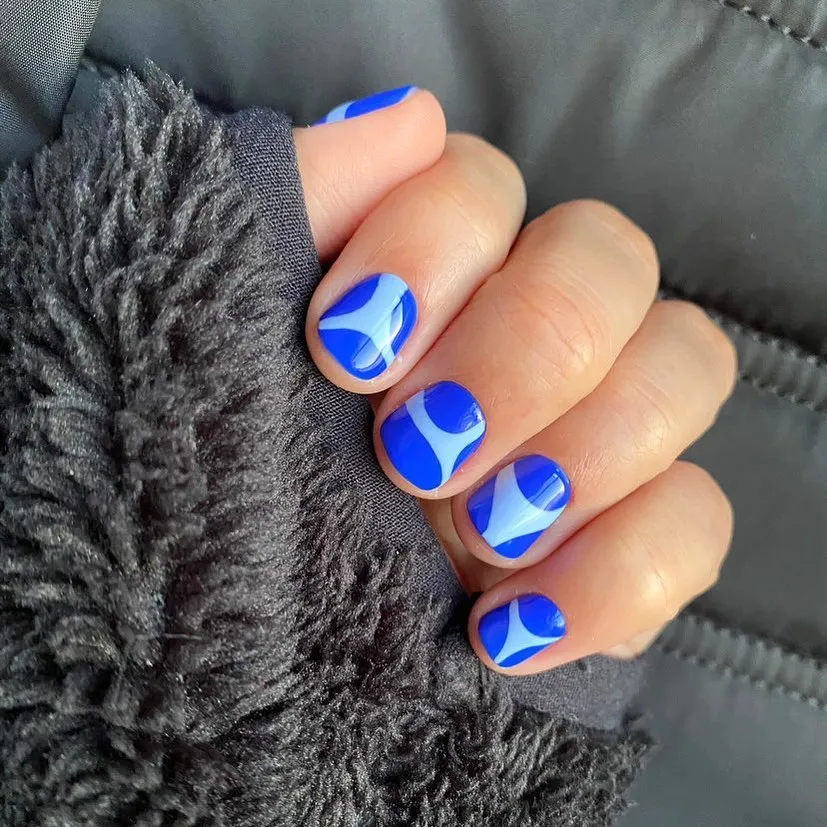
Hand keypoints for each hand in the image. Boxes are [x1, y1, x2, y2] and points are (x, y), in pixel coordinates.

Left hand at [295, 87, 735, 674]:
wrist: (283, 632)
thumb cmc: (259, 479)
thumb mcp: (244, 346)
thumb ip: (302, 214)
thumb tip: (403, 121)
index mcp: (444, 273)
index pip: (483, 188)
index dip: (429, 248)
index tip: (344, 351)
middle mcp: (537, 327)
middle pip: (609, 261)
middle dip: (520, 353)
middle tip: (416, 450)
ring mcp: (602, 428)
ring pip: (688, 367)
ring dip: (585, 452)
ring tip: (478, 532)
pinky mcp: (638, 535)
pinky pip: (696, 522)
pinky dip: (614, 577)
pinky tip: (512, 625)